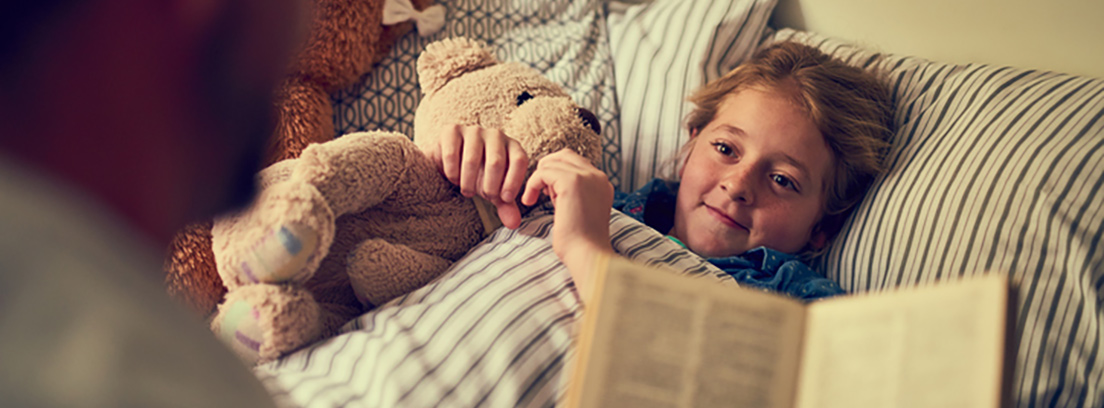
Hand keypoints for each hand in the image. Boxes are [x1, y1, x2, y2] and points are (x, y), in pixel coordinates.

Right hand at [423, 124, 528, 228]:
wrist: (452, 162)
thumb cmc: (480, 176)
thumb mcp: (494, 191)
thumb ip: (505, 205)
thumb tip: (514, 224)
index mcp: (512, 146)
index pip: (519, 160)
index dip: (514, 181)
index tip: (504, 199)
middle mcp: (496, 135)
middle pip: (496, 162)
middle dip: (488, 186)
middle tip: (481, 196)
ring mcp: (473, 130)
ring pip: (472, 160)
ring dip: (468, 182)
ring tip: (467, 190)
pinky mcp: (451, 130)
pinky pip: (452, 154)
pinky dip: (452, 172)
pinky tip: (454, 177)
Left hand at [521, 148, 613, 294]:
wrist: (587, 255)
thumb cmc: (580, 243)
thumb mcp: (580, 211)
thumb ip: (572, 194)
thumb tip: (552, 185)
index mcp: (602, 183)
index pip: (575, 162)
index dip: (556, 174)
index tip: (548, 194)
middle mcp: (597, 176)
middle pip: (564, 155)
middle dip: (546, 170)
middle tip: (538, 191)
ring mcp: (587, 177)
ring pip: (552, 162)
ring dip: (538, 179)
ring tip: (535, 199)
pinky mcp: (572, 182)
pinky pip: (543, 172)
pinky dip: (532, 184)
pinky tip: (530, 201)